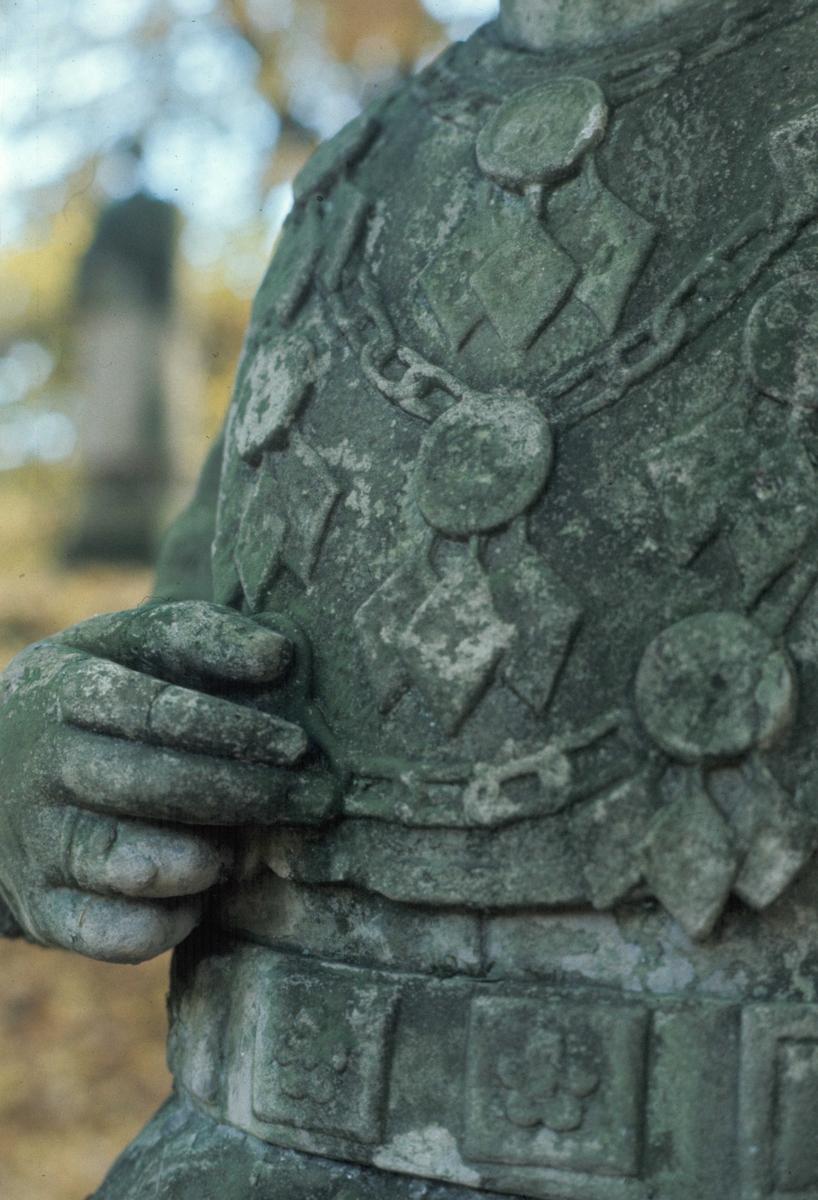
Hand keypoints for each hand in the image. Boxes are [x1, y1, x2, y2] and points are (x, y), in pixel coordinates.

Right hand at [0, 601, 335, 963]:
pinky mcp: (43, 909)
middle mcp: (45, 767)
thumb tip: (278, 655)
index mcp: (66, 690)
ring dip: (204, 861)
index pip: (158, 710)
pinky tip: (198, 894)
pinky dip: (170, 921)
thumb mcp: (125, 648)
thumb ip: (198, 639)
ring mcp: (39, 843)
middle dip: (248, 794)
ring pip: (133, 864)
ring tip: (238, 851)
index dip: (235, 729)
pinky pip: (117, 934)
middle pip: (156, 785)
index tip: (298, 745)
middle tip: (316, 799)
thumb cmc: (94, 702)